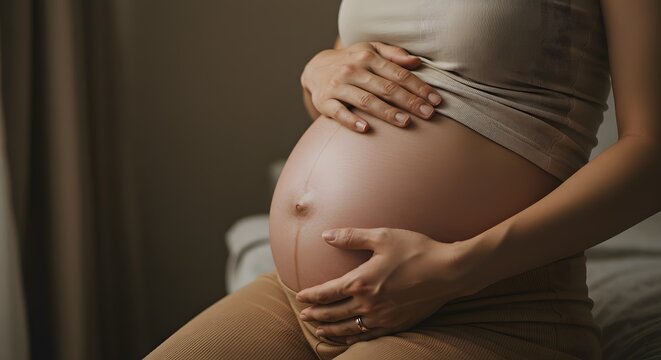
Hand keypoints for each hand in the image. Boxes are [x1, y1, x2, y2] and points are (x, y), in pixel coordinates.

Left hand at [295, 227, 474, 344]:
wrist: (449, 272)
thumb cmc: (416, 250)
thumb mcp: (383, 236)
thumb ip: (352, 237)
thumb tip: (326, 235)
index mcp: (362, 281)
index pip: (327, 292)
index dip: (311, 295)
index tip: (300, 296)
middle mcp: (368, 303)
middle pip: (333, 313)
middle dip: (316, 314)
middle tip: (303, 314)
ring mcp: (382, 317)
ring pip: (348, 328)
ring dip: (330, 329)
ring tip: (319, 329)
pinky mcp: (396, 324)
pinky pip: (367, 335)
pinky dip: (352, 337)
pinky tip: (348, 336)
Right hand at [301, 41, 441, 132]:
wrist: (314, 68)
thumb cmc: (351, 61)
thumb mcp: (370, 49)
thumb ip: (393, 54)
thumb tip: (417, 62)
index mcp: (368, 57)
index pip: (398, 73)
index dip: (418, 87)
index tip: (435, 100)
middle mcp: (353, 70)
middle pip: (386, 88)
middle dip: (409, 101)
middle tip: (428, 114)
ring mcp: (338, 86)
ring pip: (366, 100)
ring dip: (386, 112)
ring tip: (405, 122)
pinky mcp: (325, 101)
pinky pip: (339, 113)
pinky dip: (352, 121)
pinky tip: (365, 128)